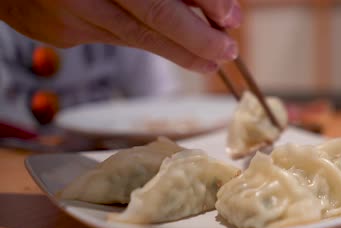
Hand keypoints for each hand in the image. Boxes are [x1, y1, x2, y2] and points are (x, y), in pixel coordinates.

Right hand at [0, 0, 241, 72]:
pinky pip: (115, 39)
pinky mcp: (62, 32)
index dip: (205, 1)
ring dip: (180, 52)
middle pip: (155, 13)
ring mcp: (73, 9)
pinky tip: (177, 52)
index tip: (229, 18)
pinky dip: (148, 44)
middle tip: (226, 50)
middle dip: (198, 38)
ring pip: (137, 36)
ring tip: (210, 60)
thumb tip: (212, 8)